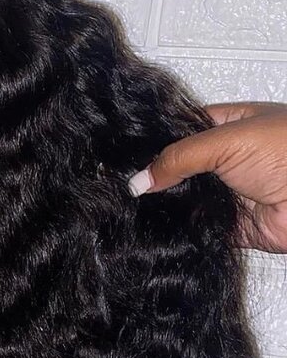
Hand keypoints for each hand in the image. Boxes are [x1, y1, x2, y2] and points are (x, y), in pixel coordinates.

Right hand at [127, 101, 286, 251]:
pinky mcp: (230, 226)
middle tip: (127, 186)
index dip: (156, 142)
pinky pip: (197, 230)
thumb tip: (139, 179)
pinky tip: (160, 229)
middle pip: (180, 169)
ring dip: (169, 206)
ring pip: (186, 200)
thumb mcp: (226, 141)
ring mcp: (229, 193)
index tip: (127, 157)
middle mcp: (228, 159)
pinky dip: (182, 231)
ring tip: (135, 209)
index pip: (182, 130)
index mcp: (229, 125)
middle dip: (158, 178)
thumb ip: (178, 158)